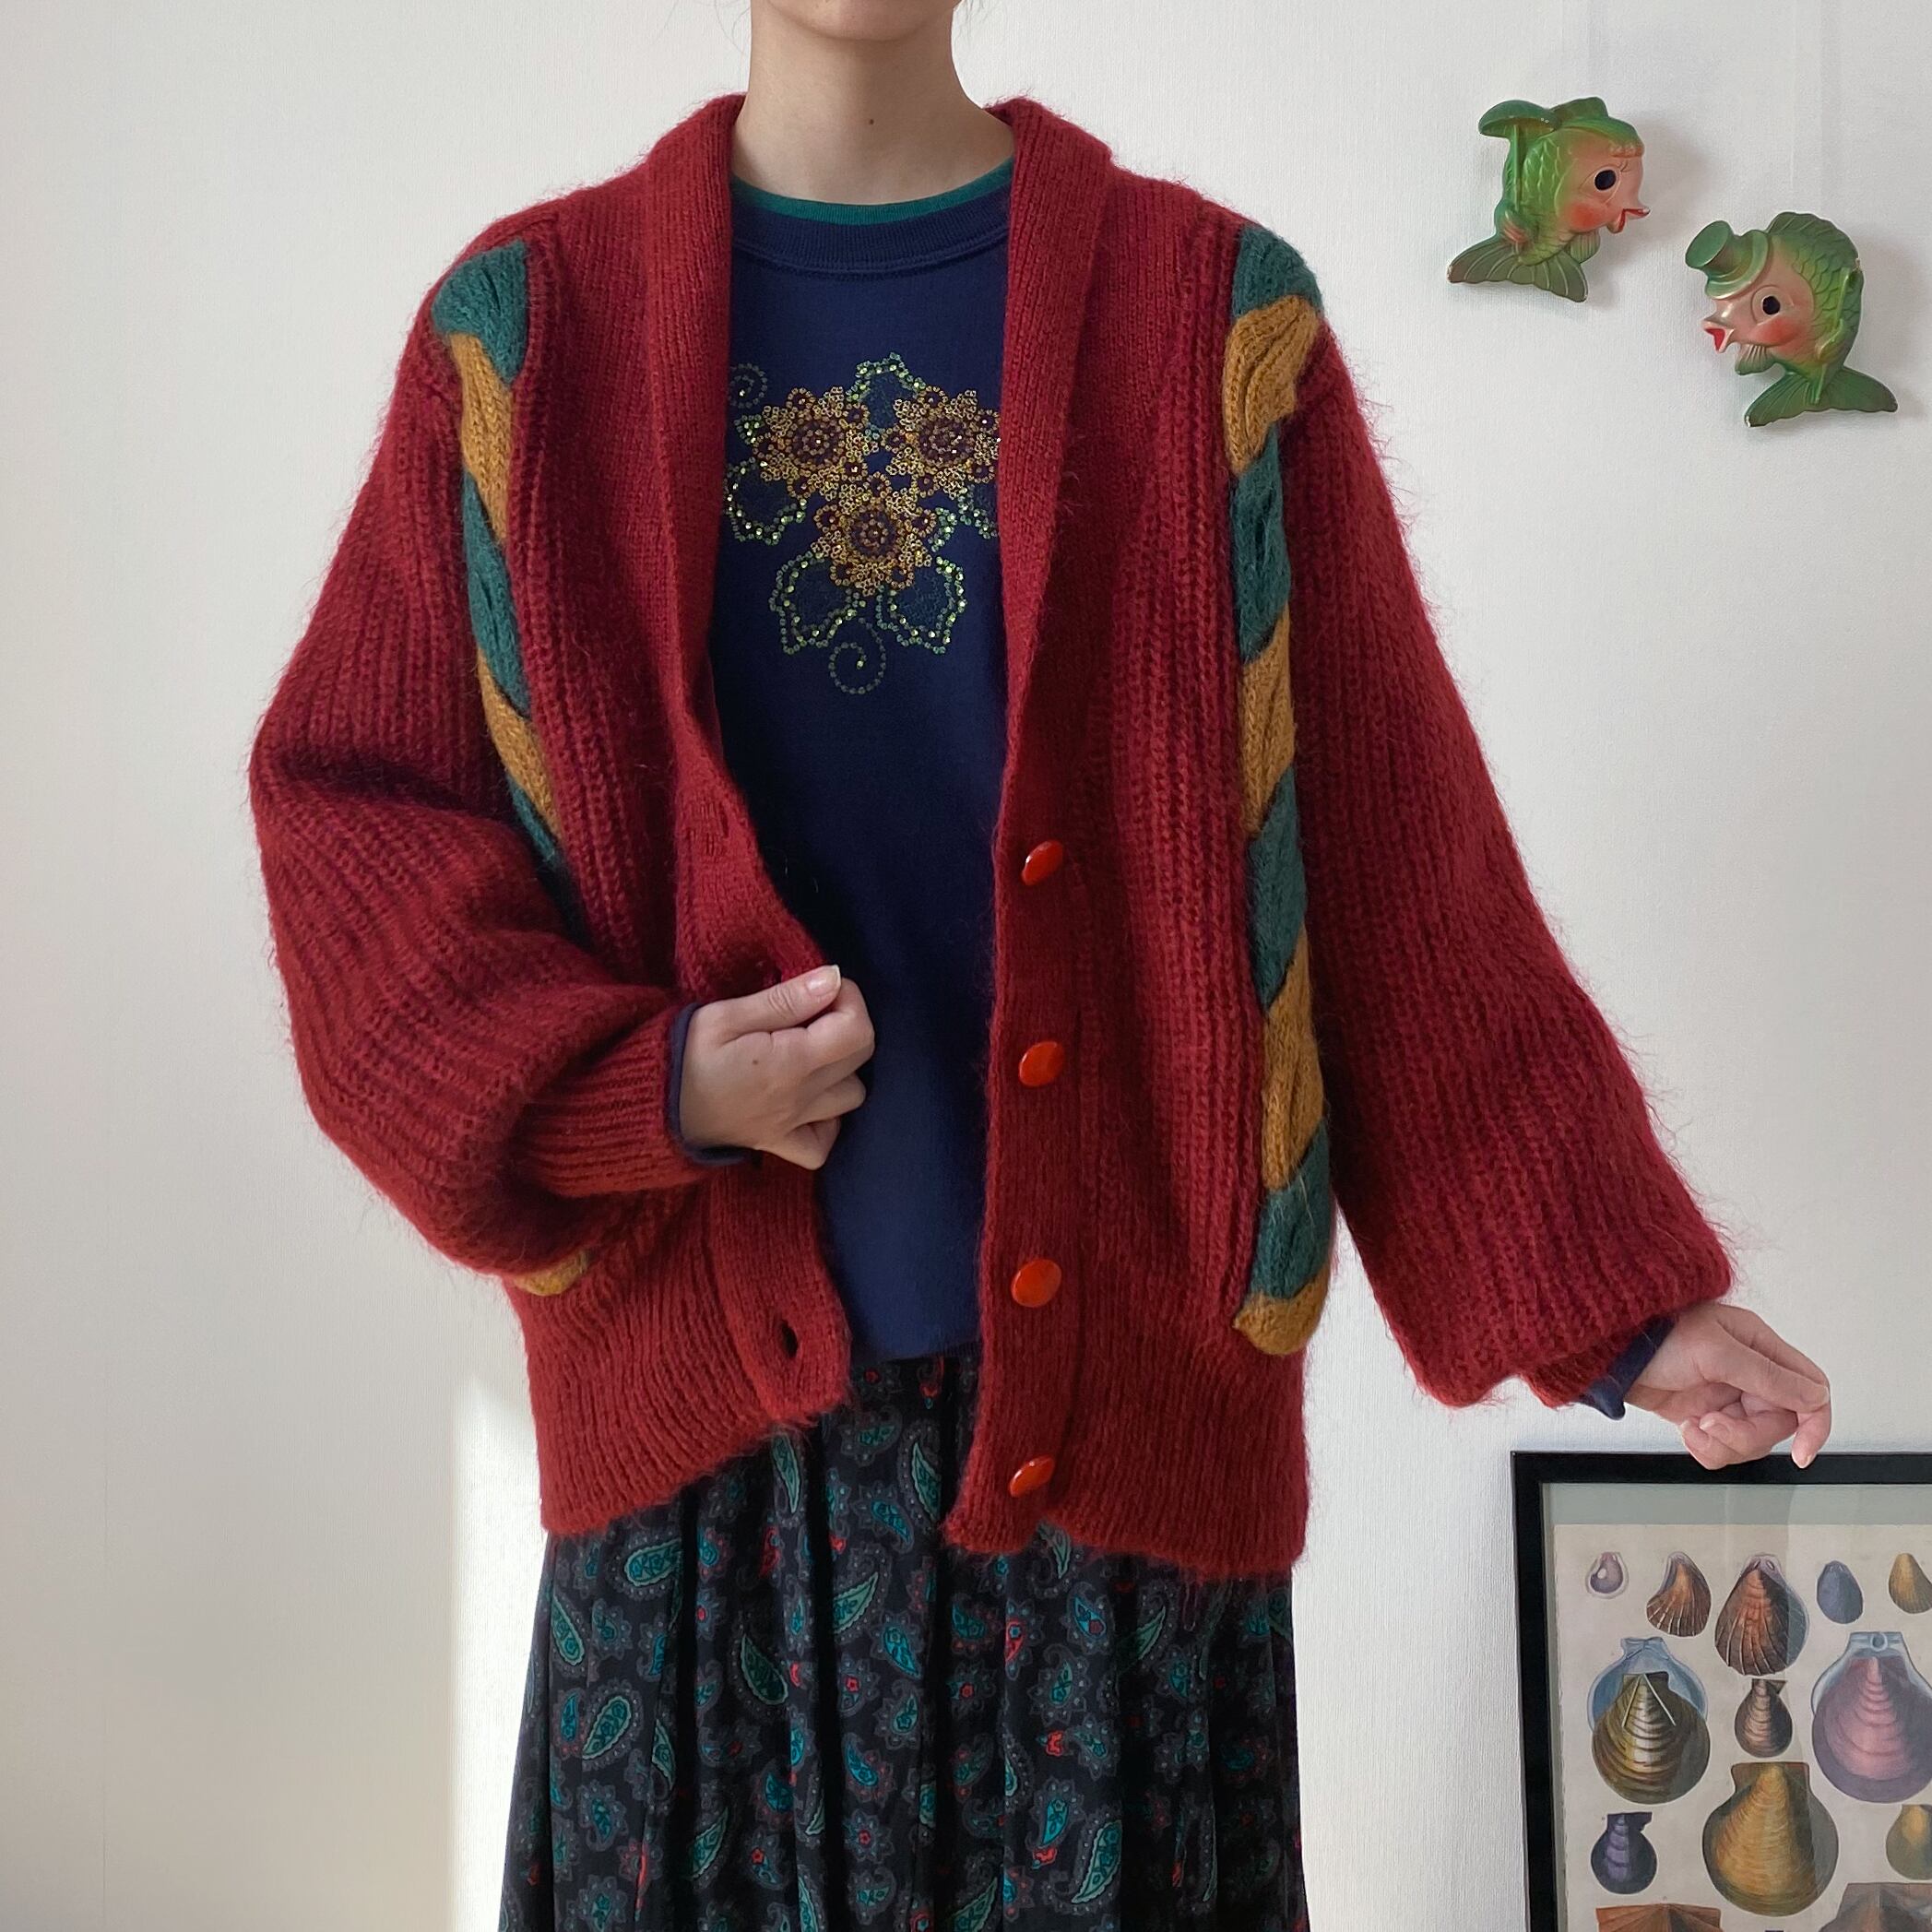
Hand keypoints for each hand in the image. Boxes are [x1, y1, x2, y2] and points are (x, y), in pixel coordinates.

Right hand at [678, 964, 874, 1170]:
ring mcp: (791, 1124)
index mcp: (792, 1062)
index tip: (823, 987)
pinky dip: (827, 1123)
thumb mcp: (727, 1015)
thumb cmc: (682, 1054)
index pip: (858, 1031)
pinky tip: (810, 1101)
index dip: (850, 1000)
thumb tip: (834, 979)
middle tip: (812, 1011)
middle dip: (847, 1025)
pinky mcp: (776, 1144)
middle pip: (860, 1059)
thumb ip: (786, 1000)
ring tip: (810, 1051)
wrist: (646, 1105)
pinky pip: (822, 1145)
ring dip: (841, 1071)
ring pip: (851, 1098)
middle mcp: (801, 1098)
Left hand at [1627, 1303, 1831, 1469]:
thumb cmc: (1654, 1335)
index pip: (1810, 1389)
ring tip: (1693, 1425)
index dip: (1814, 1423)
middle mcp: (1748, 1371)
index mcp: (1759, 1346)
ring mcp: (1725, 1394)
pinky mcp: (1703, 1413)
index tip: (1802, 1452)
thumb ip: (1767, 1376)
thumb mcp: (1714, 1352)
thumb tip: (1816, 1397)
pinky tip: (1685, 1429)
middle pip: (1778, 1424)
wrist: (1608, 1351)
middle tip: (1712, 1423)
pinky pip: (1722, 1446)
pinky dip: (1706, 1447)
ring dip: (1723, 1443)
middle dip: (1746, 1434)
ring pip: (1750, 1440)